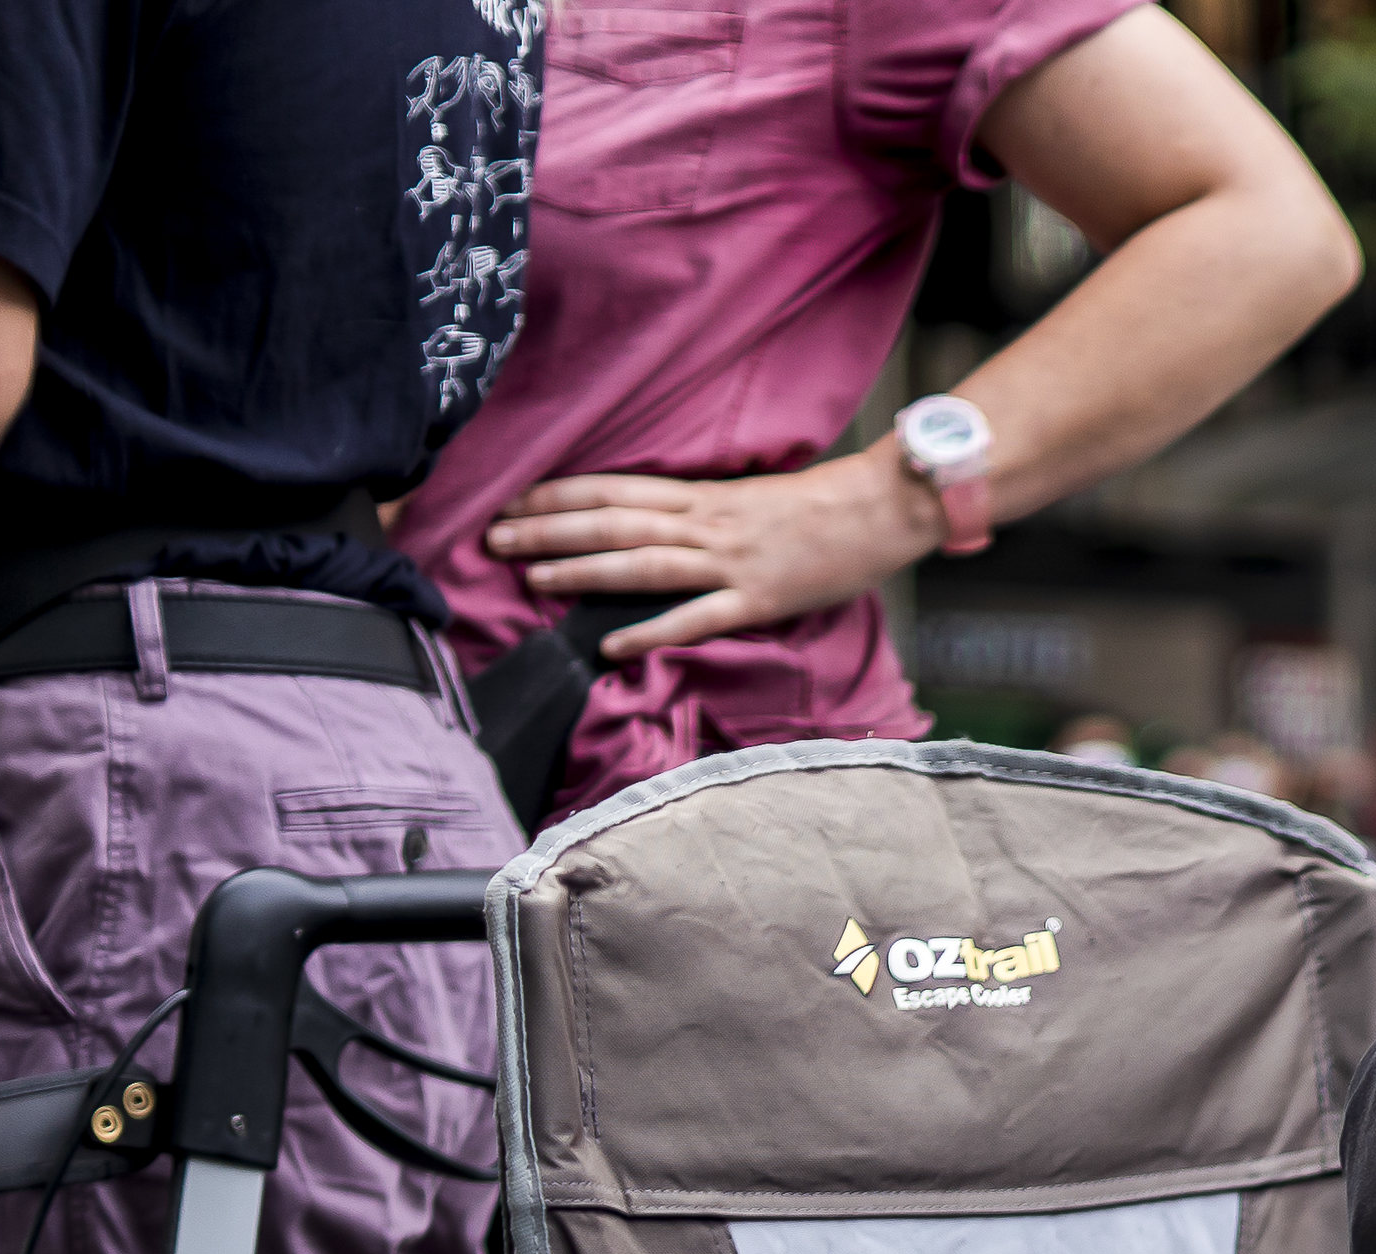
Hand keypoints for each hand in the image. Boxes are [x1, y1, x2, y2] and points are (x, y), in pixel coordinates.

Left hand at [486, 444, 939, 657]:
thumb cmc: (823, 507)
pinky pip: (696, 616)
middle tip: (495, 535)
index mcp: (702, 497)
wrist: (881, 510)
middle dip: (549, 527)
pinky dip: (651, 630)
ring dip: (584, 570)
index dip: (558, 493)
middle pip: (613, 522)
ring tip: (534, 578)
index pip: (613, 489)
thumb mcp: (751, 498)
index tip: (512, 498)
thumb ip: (703, 511)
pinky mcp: (759, 598)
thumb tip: (656, 524)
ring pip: (642, 562)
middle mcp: (706, 524)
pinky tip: (613, 642)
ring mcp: (731, 562)